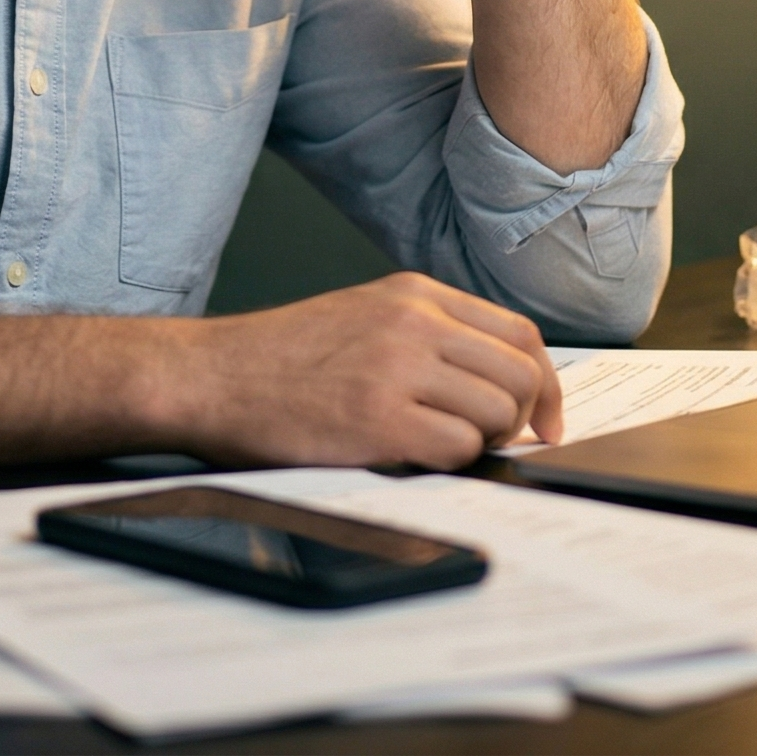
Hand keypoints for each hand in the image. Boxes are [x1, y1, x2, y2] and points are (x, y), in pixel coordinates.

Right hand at [166, 272, 563, 467]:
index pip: (519, 333)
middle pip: (522, 373)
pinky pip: (458, 448)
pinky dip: (451, 462)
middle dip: (522, 420)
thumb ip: (429, 336)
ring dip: (483, 442)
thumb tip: (499, 385)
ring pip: (498, 412)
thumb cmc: (279, 358)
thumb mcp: (363, 316)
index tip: (545, 418)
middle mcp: (413, 322)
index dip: (546, 382)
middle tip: (497, 444)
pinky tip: (413, 456)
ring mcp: (397, 368)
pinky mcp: (378, 419)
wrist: (210, 376)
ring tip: (439, 446)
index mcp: (414, 294)